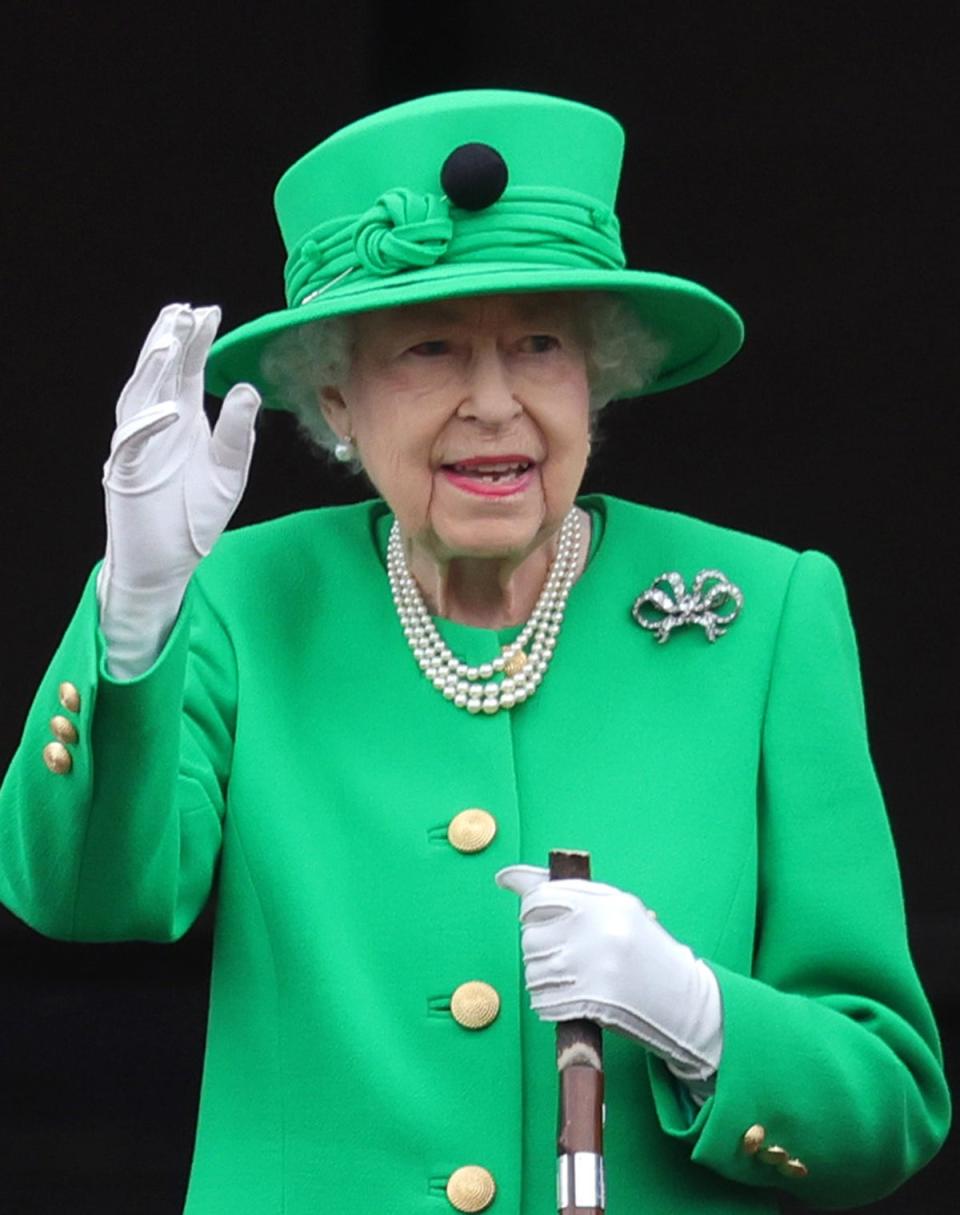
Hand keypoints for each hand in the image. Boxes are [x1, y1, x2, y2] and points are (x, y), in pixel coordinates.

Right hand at [97, 303, 260, 677]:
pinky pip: (133, 444)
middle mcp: (158, 426)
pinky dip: (150, 426)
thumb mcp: (229, 472)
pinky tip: (171, 409)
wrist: (168, 562)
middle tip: (184, 311)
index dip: (196, 342)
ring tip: (168, 340)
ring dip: (152, 370)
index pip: (188, 371)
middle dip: (170, 342)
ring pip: (139, 398)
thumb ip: (238, 433)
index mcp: (183, 419)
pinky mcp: (125, 474)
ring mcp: (138, 448)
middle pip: (161, 375)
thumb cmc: (194, 516)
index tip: (209, 312)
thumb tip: (248, 388)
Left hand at [495, 865, 722, 1084]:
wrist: (686, 1000)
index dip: (530, 910)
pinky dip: (547, 1004)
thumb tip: (506, 877)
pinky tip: (569, 1000)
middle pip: (531, 937)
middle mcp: (598, 929)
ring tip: (569, 980)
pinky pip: (543, 1001)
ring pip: (533, 971)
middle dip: (538, 949)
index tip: (534, 918)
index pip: (540, 897)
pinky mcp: (593, 999)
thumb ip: (567, 894)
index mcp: (605, 901)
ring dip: (541, 979)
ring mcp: (594, 965)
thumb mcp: (617, 910)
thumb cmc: (644, 952)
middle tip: (562, 956)